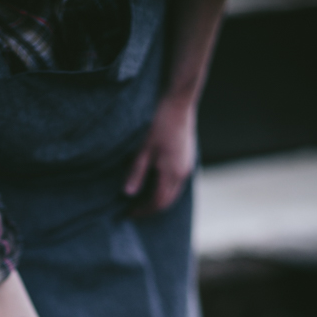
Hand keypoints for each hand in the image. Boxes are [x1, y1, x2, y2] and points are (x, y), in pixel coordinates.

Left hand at [124, 94, 196, 217]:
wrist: (178, 103)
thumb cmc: (159, 123)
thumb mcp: (143, 149)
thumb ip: (136, 173)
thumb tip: (128, 194)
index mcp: (172, 173)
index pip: (157, 202)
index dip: (143, 211)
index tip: (129, 213)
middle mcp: (182, 173)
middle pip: (167, 201)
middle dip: (151, 208)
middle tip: (135, 210)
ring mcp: (187, 166)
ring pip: (174, 193)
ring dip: (159, 200)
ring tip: (143, 200)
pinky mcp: (188, 159)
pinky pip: (177, 182)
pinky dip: (166, 189)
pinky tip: (156, 184)